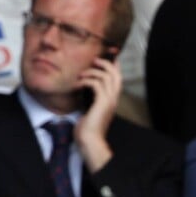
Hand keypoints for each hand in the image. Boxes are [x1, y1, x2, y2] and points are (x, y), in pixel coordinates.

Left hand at [75, 55, 120, 171]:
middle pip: (115, 73)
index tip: (107, 55)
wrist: (90, 141)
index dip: (113, 64)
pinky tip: (78, 84)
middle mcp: (113, 99)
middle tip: (93, 61)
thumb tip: (84, 86)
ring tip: (80, 76)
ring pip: (106, 76)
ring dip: (91, 72)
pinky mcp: (102, 103)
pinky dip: (86, 80)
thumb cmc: (87, 128)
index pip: (117, 78)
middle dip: (104, 63)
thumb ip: (91, 98)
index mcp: (112, 100)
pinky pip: (97, 83)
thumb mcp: (90, 109)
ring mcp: (109, 101)